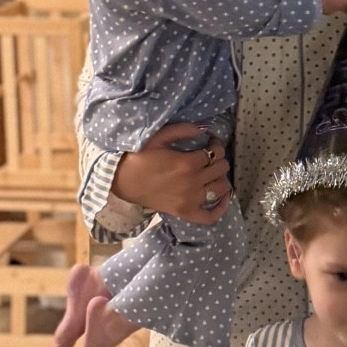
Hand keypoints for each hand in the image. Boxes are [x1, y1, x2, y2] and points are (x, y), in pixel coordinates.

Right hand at [111, 122, 230, 225]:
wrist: (122, 180)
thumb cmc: (139, 157)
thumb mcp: (159, 137)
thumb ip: (182, 130)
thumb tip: (204, 129)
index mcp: (187, 163)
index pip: (214, 153)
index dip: (214, 145)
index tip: (210, 143)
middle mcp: (192, 182)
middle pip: (221, 169)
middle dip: (219, 159)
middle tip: (210, 156)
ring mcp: (190, 200)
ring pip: (221, 188)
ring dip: (220, 178)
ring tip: (213, 172)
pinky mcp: (184, 212)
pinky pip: (210, 216)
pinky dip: (221, 208)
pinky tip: (224, 197)